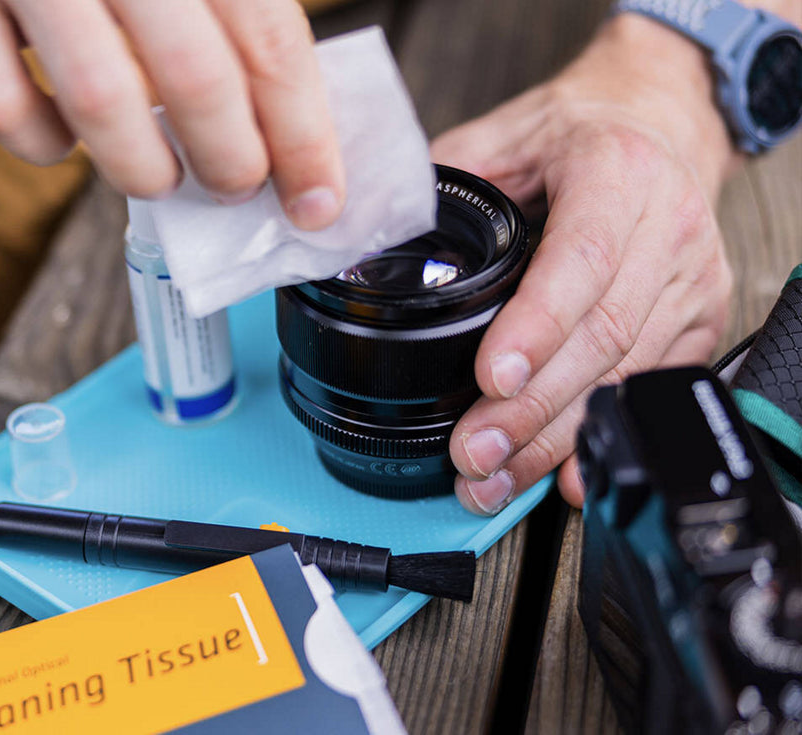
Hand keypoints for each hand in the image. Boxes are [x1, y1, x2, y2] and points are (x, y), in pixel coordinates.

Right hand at [0, 0, 344, 230]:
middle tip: (238, 187)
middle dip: (232, 162)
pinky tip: (66, 139)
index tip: (317, 198)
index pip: (268, 37)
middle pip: (197, 79)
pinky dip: (41, 144)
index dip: (302, 133)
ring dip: (144, 169)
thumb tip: (287, 109)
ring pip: (101, 103)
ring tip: (162, 176)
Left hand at [432, 14, 737, 513]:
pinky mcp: (699, 320)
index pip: (582, 258)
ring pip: (626, 373)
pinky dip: (599, 438)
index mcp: (615, 170)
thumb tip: (367, 243)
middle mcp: (667, 226)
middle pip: (604, 333)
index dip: (537, 325)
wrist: (654, 122)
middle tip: (473, 450)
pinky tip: (558, 473)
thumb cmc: (568, 134)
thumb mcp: (497, 137)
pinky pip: (649, 388)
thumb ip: (441, 188)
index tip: (490, 377)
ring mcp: (691, 277)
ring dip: (555, 436)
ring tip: (493, 474)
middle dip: (532, 407)